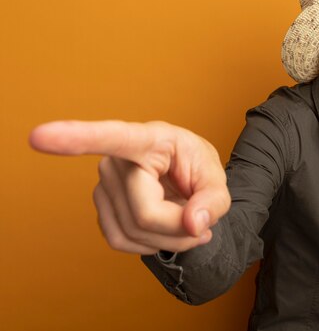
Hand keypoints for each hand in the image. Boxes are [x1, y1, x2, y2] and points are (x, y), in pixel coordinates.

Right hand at [29, 120, 230, 254]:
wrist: (184, 179)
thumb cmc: (196, 169)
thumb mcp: (217, 179)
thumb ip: (213, 201)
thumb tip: (193, 224)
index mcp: (148, 139)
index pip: (113, 137)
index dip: (76, 137)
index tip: (40, 136)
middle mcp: (117, 159)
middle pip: (146, 213)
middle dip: (180, 228)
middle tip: (200, 220)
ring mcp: (103, 183)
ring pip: (134, 232)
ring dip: (169, 239)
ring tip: (185, 221)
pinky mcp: (100, 206)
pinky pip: (120, 241)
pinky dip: (150, 245)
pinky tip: (164, 230)